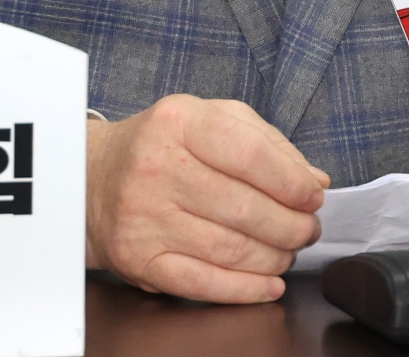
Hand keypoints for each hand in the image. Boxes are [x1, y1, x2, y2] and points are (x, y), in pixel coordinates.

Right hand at [86, 94, 329, 303]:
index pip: (250, 154)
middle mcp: (157, 167)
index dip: (292, 182)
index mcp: (179, 122)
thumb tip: (314, 179)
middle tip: (307, 228)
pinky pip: (203, 283)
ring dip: (274, 257)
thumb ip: (266, 142)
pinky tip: (268, 284)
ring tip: (288, 250)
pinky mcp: (139, 259)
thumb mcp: (211, 119)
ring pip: (230, 249)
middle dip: (291, 225)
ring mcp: (145, 217)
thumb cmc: (162, 145)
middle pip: (245, 208)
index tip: (313, 195)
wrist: (94, 178)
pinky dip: (244, 290)